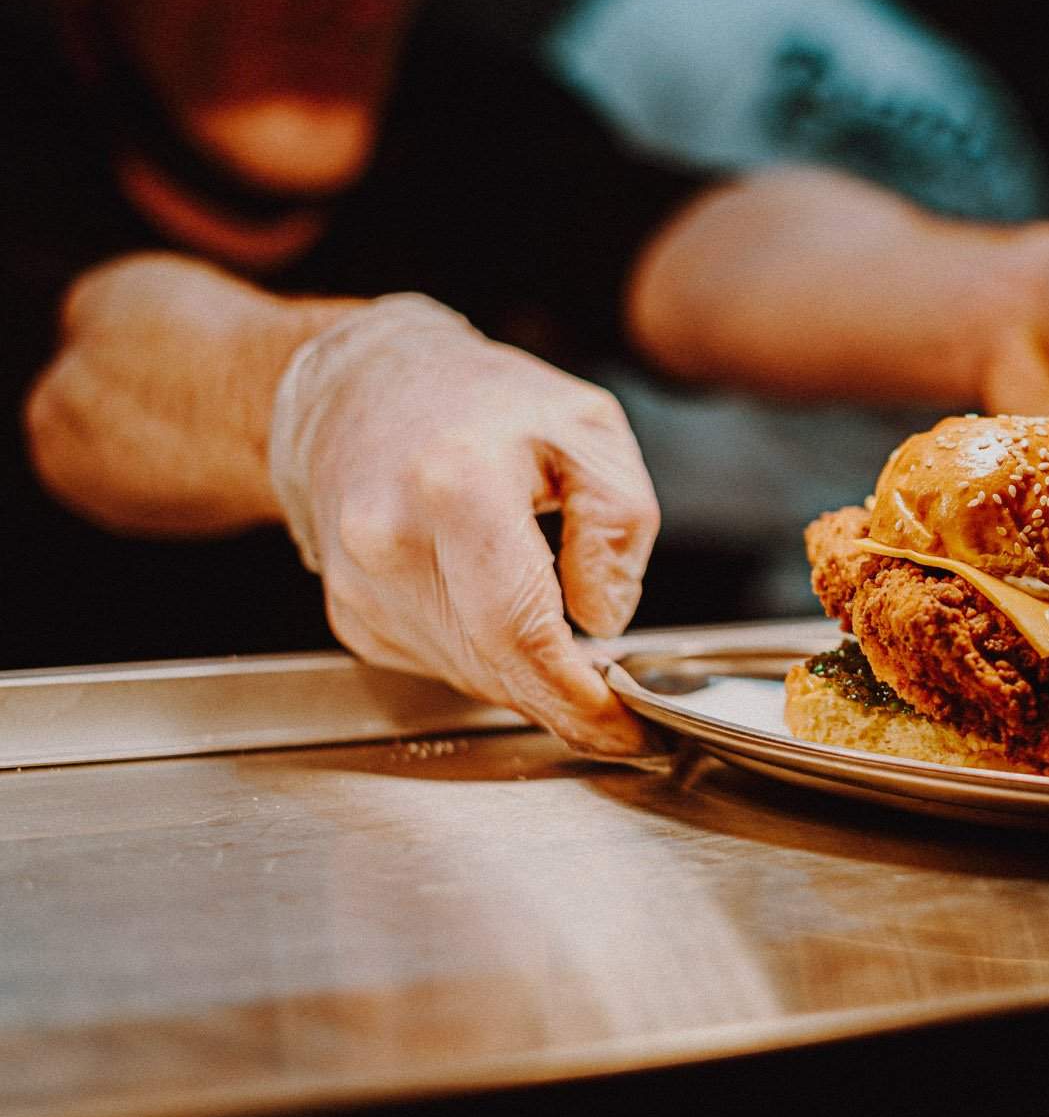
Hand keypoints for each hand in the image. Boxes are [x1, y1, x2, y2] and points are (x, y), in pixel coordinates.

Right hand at [269, 295, 659, 755]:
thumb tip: (603, 617)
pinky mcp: (352, 614)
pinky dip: (489, 658)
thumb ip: (618, 522)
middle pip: (495, 667)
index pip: (520, 632)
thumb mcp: (588, 427)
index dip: (579, 698)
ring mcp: (360, 585)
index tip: (628, 727)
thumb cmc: (478, 400)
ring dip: (528, 675)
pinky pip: (442, 664)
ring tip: (563, 628)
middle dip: (566, 698)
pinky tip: (504, 608)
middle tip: (619, 701)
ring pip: (471, 676)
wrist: (357, 389)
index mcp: (454, 485)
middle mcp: (390, 541)